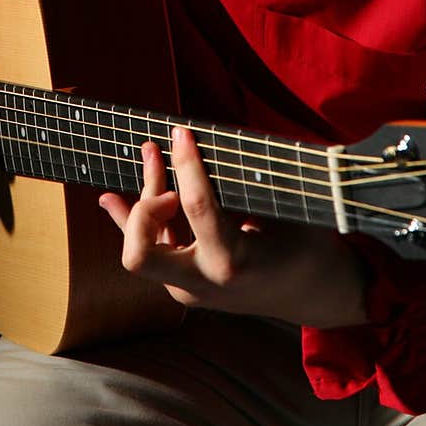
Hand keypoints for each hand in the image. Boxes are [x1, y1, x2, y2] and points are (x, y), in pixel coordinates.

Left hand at [99, 126, 368, 328]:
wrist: (315, 294)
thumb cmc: (306, 244)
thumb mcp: (282, 209)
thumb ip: (240, 182)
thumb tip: (203, 141)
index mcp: (233, 262)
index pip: (195, 207)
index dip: (185, 163)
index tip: (181, 132)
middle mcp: (203, 283)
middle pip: (140, 252)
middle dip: (145, 205)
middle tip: (170, 173)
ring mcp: (189, 291)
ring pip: (140, 249)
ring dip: (142, 201)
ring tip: (149, 153)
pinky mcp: (184, 287)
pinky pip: (150, 252)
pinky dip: (132, 222)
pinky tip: (110, 198)